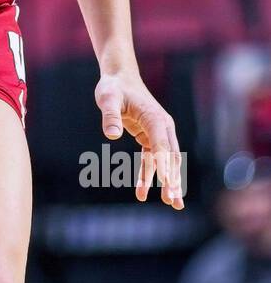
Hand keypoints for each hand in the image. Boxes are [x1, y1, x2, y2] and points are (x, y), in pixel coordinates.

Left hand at [95, 70, 182, 208]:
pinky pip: (152, 159)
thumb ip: (110, 115)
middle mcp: (162, 127)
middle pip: (170, 158)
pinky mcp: (150, 136)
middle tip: (174, 202)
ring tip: (170, 204)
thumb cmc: (114, 87)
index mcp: (155, 119)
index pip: (162, 146)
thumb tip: (111, 134)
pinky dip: (149, 175)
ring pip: (165, 162)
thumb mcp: (108, 98)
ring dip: (167, 182)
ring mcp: (158, 132)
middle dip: (173, 181)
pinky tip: (142, 192)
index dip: (164, 165)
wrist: (120, 78)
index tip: (166, 183)